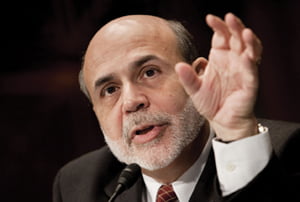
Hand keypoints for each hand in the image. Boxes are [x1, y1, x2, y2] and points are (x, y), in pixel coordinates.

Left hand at [175, 13, 262, 140]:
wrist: (221, 121)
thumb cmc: (210, 103)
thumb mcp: (195, 89)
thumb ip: (188, 78)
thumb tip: (178, 65)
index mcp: (220, 58)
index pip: (221, 36)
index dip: (218, 26)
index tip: (210, 18)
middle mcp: (233, 60)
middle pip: (237, 38)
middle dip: (235, 27)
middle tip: (229, 18)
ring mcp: (243, 70)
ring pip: (251, 50)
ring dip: (249, 40)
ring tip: (244, 31)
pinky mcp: (250, 84)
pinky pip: (252, 72)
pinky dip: (251, 64)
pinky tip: (247, 57)